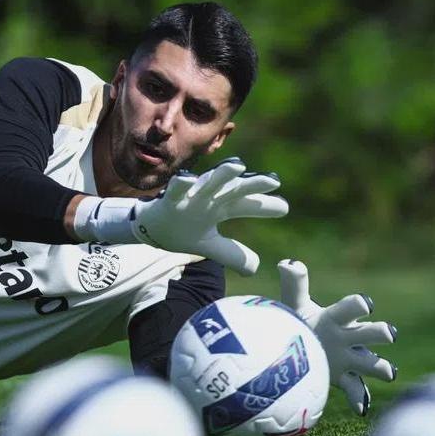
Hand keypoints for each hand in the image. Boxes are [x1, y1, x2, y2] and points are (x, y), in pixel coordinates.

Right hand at [133, 158, 287, 275]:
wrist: (151, 227)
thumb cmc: (184, 230)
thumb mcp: (209, 246)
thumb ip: (232, 254)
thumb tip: (255, 269)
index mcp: (221, 207)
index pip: (247, 204)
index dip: (265, 205)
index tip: (283, 208)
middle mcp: (210, 197)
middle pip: (234, 189)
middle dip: (252, 184)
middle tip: (272, 181)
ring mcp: (190, 196)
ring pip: (208, 182)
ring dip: (222, 174)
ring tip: (239, 166)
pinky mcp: (170, 198)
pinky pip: (175, 189)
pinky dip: (181, 184)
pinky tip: (187, 179)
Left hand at [278, 259, 396, 415]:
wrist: (298, 346)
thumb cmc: (301, 321)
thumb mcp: (295, 304)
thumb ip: (294, 285)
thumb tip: (287, 263)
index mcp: (338, 317)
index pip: (354, 307)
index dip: (361, 304)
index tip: (366, 305)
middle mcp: (350, 336)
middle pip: (373, 333)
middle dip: (382, 332)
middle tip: (388, 333)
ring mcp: (350, 358)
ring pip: (372, 364)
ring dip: (381, 367)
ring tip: (387, 372)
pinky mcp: (344, 377)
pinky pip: (356, 390)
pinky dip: (360, 399)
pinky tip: (361, 409)